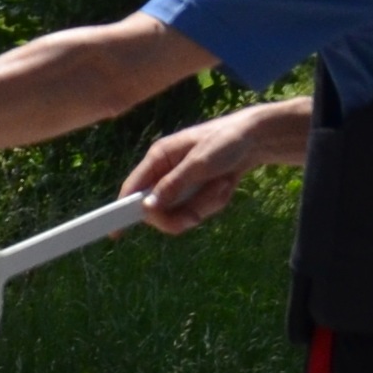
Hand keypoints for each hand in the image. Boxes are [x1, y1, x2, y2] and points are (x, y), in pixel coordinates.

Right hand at [122, 99, 309, 232]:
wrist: (257, 139)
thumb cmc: (226, 142)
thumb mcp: (200, 163)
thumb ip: (173, 185)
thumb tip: (147, 207)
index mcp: (158, 159)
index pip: (132, 189)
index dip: (122, 210)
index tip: (116, 233)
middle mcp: (165, 173)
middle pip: (158, 210)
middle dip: (181, 214)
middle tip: (197, 215)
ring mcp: (182, 185)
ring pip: (181, 213)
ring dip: (204, 205)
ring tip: (221, 185)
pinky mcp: (197, 193)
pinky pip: (199, 211)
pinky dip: (214, 203)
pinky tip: (225, 185)